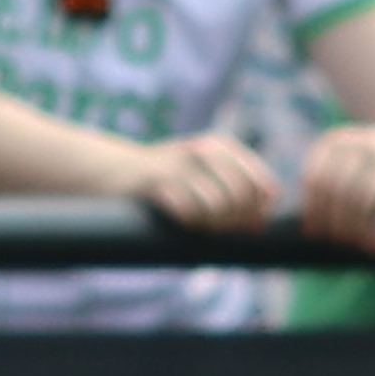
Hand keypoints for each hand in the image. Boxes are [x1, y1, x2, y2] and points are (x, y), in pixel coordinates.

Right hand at [132, 129, 279, 232]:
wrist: (111, 169)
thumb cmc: (165, 179)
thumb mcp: (202, 173)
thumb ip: (234, 192)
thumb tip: (259, 225)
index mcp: (222, 146)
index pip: (263, 185)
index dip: (260, 211)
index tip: (246, 226)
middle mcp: (204, 150)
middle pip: (242, 196)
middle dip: (235, 220)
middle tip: (219, 229)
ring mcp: (179, 164)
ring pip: (217, 205)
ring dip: (211, 224)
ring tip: (200, 226)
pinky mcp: (154, 181)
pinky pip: (187, 211)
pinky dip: (188, 222)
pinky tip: (182, 221)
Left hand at [295, 119, 374, 251]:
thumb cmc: (373, 161)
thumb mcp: (347, 160)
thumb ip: (326, 186)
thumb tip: (309, 231)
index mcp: (338, 142)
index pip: (315, 179)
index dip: (312, 209)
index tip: (313, 232)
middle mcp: (363, 146)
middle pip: (338, 191)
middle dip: (334, 221)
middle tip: (336, 241)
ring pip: (364, 200)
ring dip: (356, 228)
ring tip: (354, 245)